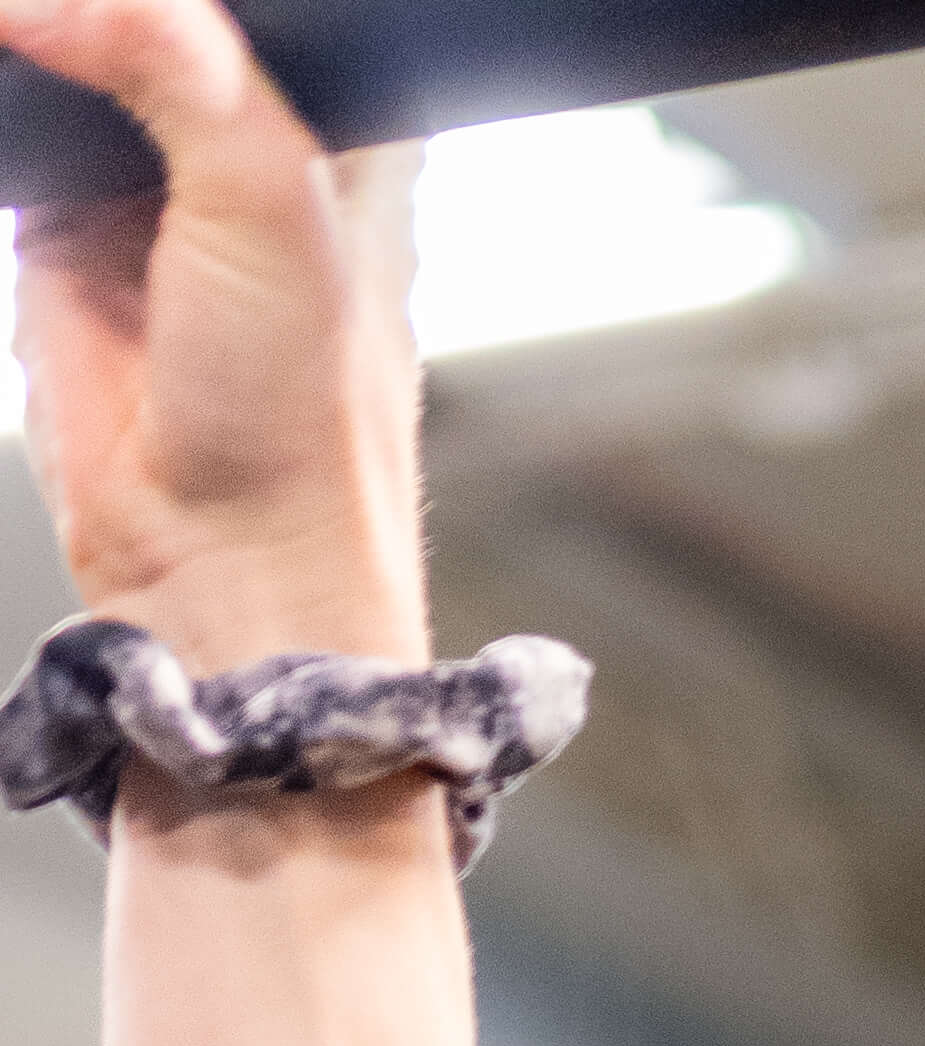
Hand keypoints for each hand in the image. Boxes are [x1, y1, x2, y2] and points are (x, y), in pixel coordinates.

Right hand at [2, 0, 420, 668]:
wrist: (216, 563)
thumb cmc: (305, 429)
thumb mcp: (271, 196)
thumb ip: (179, 60)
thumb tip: (58, 0)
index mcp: (344, 133)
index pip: (280, 4)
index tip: (175, 0)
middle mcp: (248, 150)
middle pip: (164, 14)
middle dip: (118, 6)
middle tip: (88, 13)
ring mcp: (150, 184)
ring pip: (82, 52)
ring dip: (48, 35)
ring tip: (40, 34)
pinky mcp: (63, 223)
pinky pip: (19, 117)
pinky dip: (8, 91)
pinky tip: (12, 75)